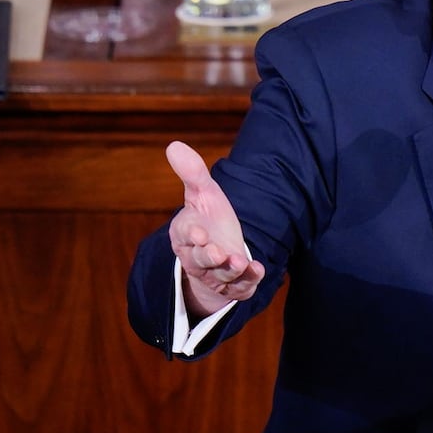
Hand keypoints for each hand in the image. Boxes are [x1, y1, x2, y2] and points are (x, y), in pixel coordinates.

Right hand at [165, 141, 264, 317]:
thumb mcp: (204, 194)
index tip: (199, 233)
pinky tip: (258, 269)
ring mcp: (216, 274)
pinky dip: (249, 280)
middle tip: (217, 252)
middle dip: (209, 257)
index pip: (184, 235)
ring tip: (239, 262)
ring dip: (229, 270)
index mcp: (186, 234)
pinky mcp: (234, 286)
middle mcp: (197, 258)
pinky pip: (240, 287)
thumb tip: (174, 145)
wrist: (221, 251)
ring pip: (220, 276)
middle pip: (200, 260)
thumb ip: (193, 173)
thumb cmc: (209, 219)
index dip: (191, 235)